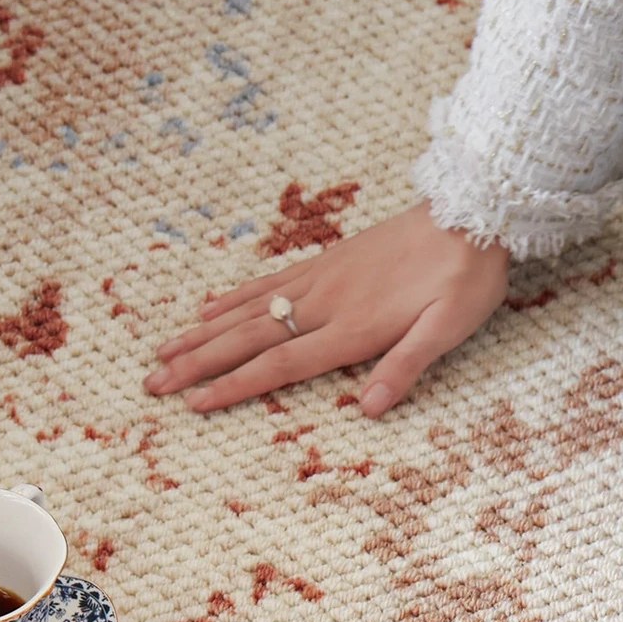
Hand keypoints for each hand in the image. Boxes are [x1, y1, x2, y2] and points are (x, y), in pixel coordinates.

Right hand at [144, 200, 510, 415]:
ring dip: (202, 331)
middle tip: (151, 383)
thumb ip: (406, 367)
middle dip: (197, 363)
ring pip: (248, 310)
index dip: (232, 386)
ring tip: (162, 350)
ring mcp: (321, 279)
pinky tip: (209, 304)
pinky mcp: (326, 261)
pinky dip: (234, 296)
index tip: (191, 403)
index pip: (279, 365)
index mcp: (351, 328)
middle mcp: (325, 303)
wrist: (471, 213)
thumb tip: (368, 409)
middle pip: (248, 339)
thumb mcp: (448, 329)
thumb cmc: (465, 279)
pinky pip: (269, 281)